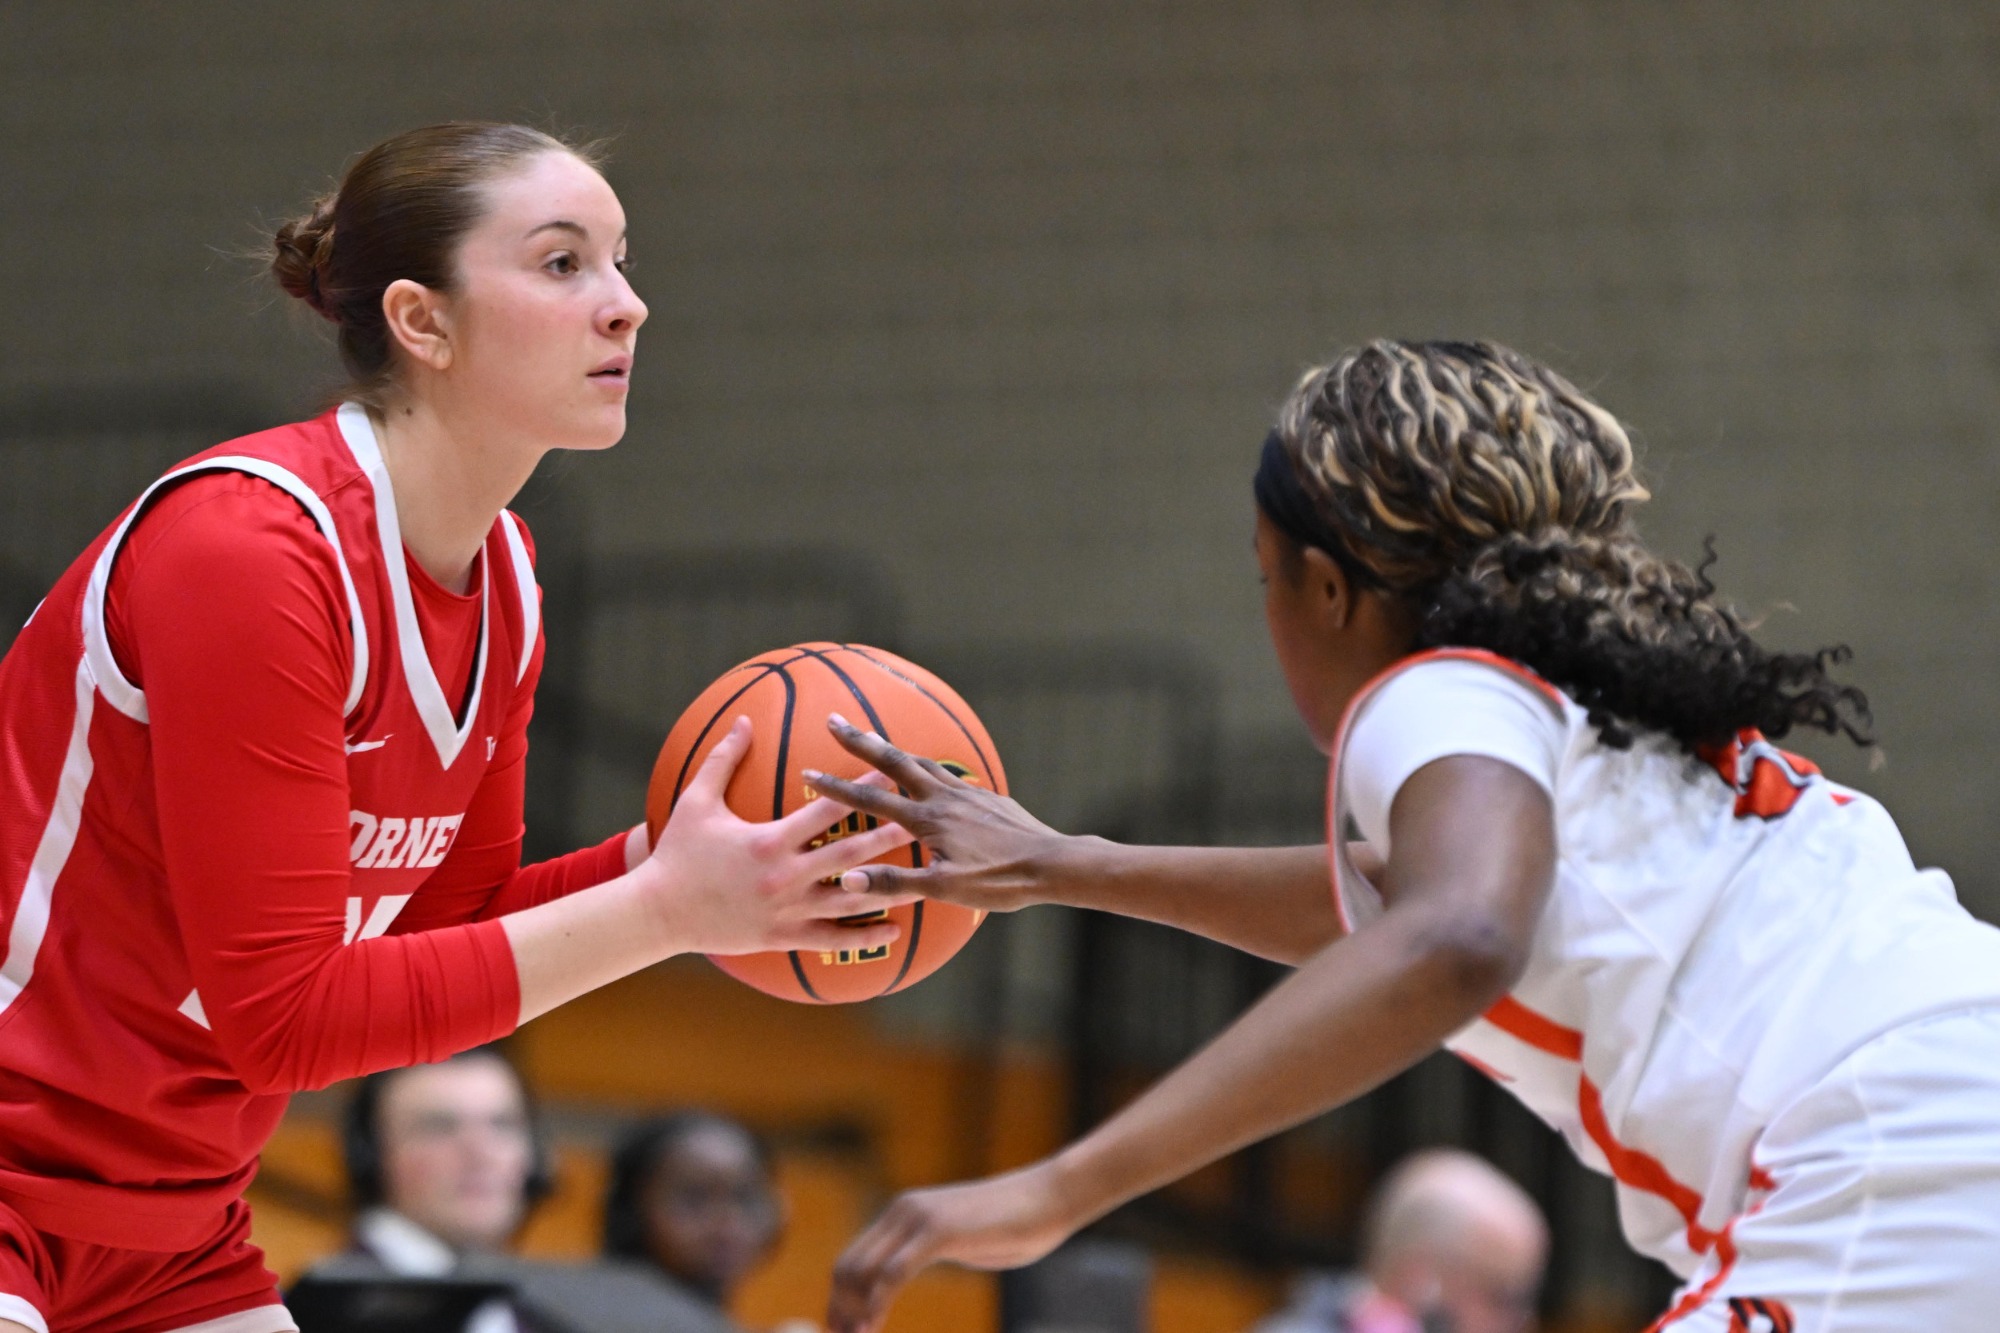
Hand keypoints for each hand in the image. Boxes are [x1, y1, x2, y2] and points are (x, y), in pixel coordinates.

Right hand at [643, 717, 918, 955]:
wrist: (657, 912)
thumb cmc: (676, 853)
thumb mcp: (696, 801)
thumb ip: (724, 759)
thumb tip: (742, 719)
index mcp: (770, 840)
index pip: (827, 810)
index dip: (861, 791)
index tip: (891, 776)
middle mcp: (785, 876)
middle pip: (850, 853)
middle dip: (890, 837)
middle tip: (925, 824)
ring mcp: (787, 909)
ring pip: (850, 899)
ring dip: (889, 888)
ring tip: (925, 880)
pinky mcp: (783, 936)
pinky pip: (832, 938)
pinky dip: (865, 936)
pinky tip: (894, 930)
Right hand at [802, 715, 1070, 912]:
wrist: (1051, 864)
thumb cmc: (1000, 881)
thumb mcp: (945, 889)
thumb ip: (896, 882)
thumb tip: (849, 879)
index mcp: (929, 820)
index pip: (872, 800)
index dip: (837, 787)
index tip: (808, 772)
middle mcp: (944, 798)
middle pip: (895, 761)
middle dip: (861, 740)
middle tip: (834, 720)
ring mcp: (967, 793)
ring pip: (922, 763)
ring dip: (893, 750)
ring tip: (874, 740)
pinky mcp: (986, 797)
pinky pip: (948, 775)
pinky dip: (927, 768)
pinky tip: (930, 774)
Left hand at [827, 1164, 1080, 1332]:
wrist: (1050, 1197)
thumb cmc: (1014, 1224)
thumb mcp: (958, 1240)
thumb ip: (927, 1251)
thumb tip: (904, 1273)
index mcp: (903, 1212)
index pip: (852, 1259)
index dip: (840, 1301)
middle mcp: (902, 1210)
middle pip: (847, 1267)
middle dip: (840, 1311)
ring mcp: (918, 1218)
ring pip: (862, 1270)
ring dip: (854, 1312)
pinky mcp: (939, 1230)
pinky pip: (894, 1273)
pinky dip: (878, 1303)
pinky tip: (876, 1325)